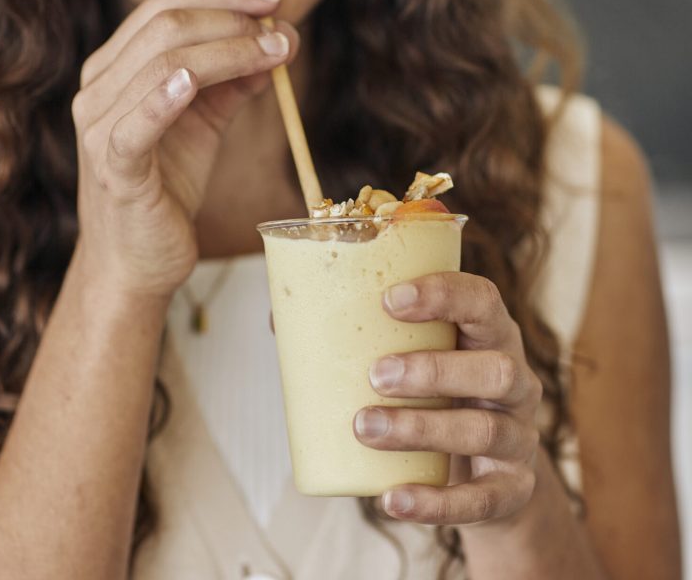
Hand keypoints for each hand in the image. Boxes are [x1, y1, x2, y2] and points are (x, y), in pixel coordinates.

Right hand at [71, 0, 297, 298]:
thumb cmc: (168, 188)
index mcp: (115, 68)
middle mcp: (98, 88)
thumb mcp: (206, 124)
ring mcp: (100, 127)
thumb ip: (234, 82)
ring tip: (274, 50)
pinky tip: (193, 81)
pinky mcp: (113, 168)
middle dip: (231, 17)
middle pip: (164, 25)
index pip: (163, 5)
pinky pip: (135, 126)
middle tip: (280, 27)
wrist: (139, 259)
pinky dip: (163, 98)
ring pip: (160, 64)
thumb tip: (280, 40)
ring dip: (226, 51)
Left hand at [353, 272, 542, 525]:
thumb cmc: (436, 395)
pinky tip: (392, 498)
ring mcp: (519, 438)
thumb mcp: (416, 358)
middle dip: (433, 370)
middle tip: (375, 375)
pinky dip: (436, 502)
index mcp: (489, 336)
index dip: (443, 295)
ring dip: (421, 428)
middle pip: (495, 369)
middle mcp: (515, 382)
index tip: (390, 299)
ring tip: (364, 427)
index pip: (483, 301)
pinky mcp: (512, 490)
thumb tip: (278, 320)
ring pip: (485, 430)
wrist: (485, 472)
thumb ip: (358, 337)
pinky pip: (481, 499)